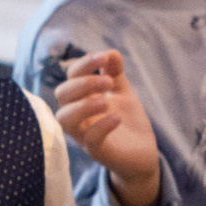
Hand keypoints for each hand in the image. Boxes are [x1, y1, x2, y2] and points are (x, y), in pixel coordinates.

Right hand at [54, 50, 163, 205]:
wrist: (143, 153)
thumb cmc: (127, 121)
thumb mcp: (123, 92)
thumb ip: (115, 73)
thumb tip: (110, 52)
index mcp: (82, 98)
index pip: (71, 77)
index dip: (84, 64)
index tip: (105, 58)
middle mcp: (78, 116)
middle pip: (62, 95)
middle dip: (83, 83)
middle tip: (108, 82)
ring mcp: (84, 134)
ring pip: (65, 119)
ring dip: (84, 105)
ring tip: (106, 100)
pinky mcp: (97, 151)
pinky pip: (89, 139)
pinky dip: (101, 126)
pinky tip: (116, 118)